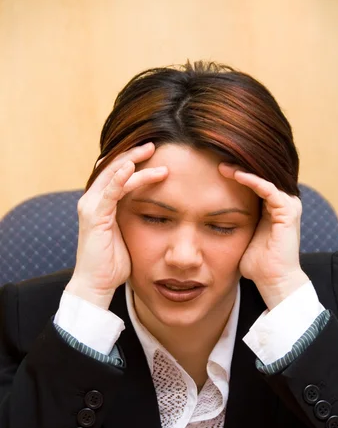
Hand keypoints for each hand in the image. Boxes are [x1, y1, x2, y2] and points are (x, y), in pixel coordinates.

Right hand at [66, 142, 167, 308]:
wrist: (96, 284)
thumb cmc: (113, 263)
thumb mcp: (128, 234)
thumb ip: (135, 218)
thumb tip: (157, 211)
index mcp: (100, 203)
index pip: (115, 173)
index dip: (132, 160)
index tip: (153, 153)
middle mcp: (92, 200)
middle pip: (113, 167)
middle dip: (133, 154)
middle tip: (154, 144)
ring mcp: (91, 207)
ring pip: (113, 175)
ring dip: (132, 161)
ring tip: (151, 151)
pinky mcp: (94, 216)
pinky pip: (109, 192)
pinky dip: (120, 178)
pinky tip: (132, 168)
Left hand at [218, 164, 308, 308]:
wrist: (273, 281)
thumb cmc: (257, 265)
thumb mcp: (241, 237)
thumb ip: (233, 224)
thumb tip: (209, 219)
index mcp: (273, 208)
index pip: (254, 183)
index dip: (235, 175)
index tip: (213, 170)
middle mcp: (283, 204)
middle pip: (260, 177)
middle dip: (238, 168)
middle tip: (216, 160)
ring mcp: (288, 206)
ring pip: (264, 179)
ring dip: (243, 171)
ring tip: (222, 166)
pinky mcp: (288, 212)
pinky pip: (268, 189)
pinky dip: (252, 180)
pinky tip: (236, 175)